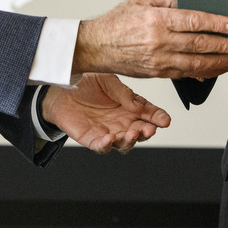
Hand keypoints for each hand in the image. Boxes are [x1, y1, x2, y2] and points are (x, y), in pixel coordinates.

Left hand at [41, 74, 171, 153]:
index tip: (165, 120)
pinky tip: (110, 139)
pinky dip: (107, 145)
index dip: (158, 118)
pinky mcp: (91, 139)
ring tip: (131, 134)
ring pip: (124, 143)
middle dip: (146, 132)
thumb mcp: (108, 80)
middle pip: (140, 132)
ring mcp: (108, 131)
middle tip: (149, 129)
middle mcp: (121, 121)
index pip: (149, 114)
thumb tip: (138, 106)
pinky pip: (102, 147)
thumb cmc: (86, 82)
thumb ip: (124, 93)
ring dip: (130, 141)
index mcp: (130, 106)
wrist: (61, 88)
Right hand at [74, 0, 227, 78]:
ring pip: (195, 64)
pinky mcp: (157, 73)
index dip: (216, 24)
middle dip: (224, 46)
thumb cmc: (118, 22)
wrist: (95, 47)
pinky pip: (185, 74)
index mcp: (156, 19)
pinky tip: (215, 68)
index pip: (194, 21)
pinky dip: (203, 72)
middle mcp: (159, 42)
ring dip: (218, 62)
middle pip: (199, 44)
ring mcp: (158, 61)